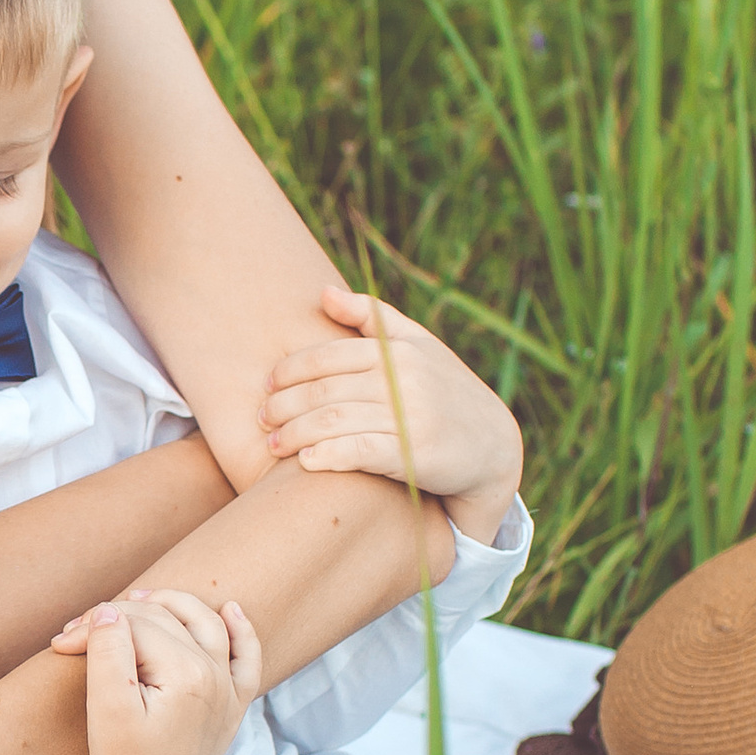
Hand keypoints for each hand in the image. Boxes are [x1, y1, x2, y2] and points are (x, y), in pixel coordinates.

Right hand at [71, 589, 263, 754]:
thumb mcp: (106, 707)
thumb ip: (107, 651)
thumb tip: (107, 611)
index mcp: (187, 673)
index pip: (135, 625)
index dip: (92, 626)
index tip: (58, 645)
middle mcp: (216, 676)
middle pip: (165, 620)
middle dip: (117, 617)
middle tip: (75, 633)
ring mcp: (228, 692)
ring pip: (205, 624)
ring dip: (173, 606)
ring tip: (138, 600)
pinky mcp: (231, 708)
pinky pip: (247, 659)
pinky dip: (241, 631)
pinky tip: (229, 609)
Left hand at [261, 288, 521, 540]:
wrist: (493, 447)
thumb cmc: (446, 391)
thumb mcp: (418, 346)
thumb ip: (373, 318)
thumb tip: (322, 292)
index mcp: (398, 351)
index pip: (329, 356)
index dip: (291, 371)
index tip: (267, 386)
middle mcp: (403, 379)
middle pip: (325, 390)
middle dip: (285, 405)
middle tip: (262, 419)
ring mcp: (410, 417)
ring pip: (335, 420)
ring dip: (295, 433)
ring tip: (273, 445)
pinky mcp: (415, 455)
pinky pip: (360, 452)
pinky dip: (328, 455)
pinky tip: (305, 462)